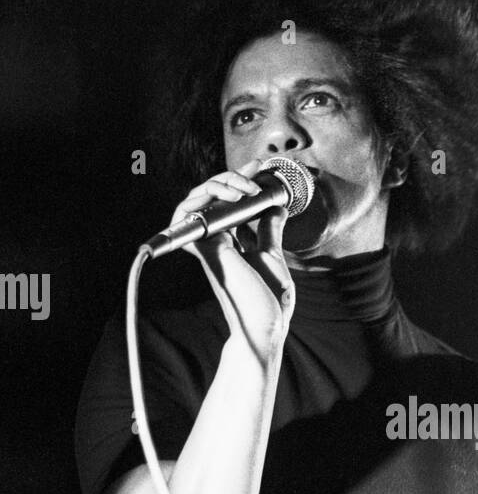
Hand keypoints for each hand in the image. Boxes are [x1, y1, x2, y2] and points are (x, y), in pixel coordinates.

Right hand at [170, 159, 295, 358]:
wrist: (265, 325)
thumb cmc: (269, 301)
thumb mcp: (273, 257)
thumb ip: (269, 232)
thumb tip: (276, 207)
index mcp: (232, 244)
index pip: (229, 204)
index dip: (241, 182)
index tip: (261, 169)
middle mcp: (216, 243)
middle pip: (211, 198)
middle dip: (232, 176)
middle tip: (256, 168)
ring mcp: (208, 245)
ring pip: (195, 200)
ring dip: (218, 184)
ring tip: (244, 186)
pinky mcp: (204, 248)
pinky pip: (186, 214)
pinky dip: (202, 197)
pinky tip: (230, 193)